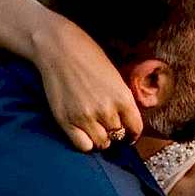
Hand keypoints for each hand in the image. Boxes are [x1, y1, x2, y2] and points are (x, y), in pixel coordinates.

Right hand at [35, 11, 142, 152]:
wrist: (59, 49)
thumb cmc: (88, 56)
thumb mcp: (115, 76)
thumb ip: (122, 99)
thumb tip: (127, 119)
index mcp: (123, 97)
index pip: (135, 128)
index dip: (133, 133)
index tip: (129, 134)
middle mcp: (106, 110)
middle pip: (118, 136)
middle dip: (116, 134)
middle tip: (109, 128)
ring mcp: (85, 117)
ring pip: (101, 143)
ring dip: (101, 139)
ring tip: (96, 130)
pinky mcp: (66, 121)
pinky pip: (82, 146)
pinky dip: (86, 143)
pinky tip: (84, 133)